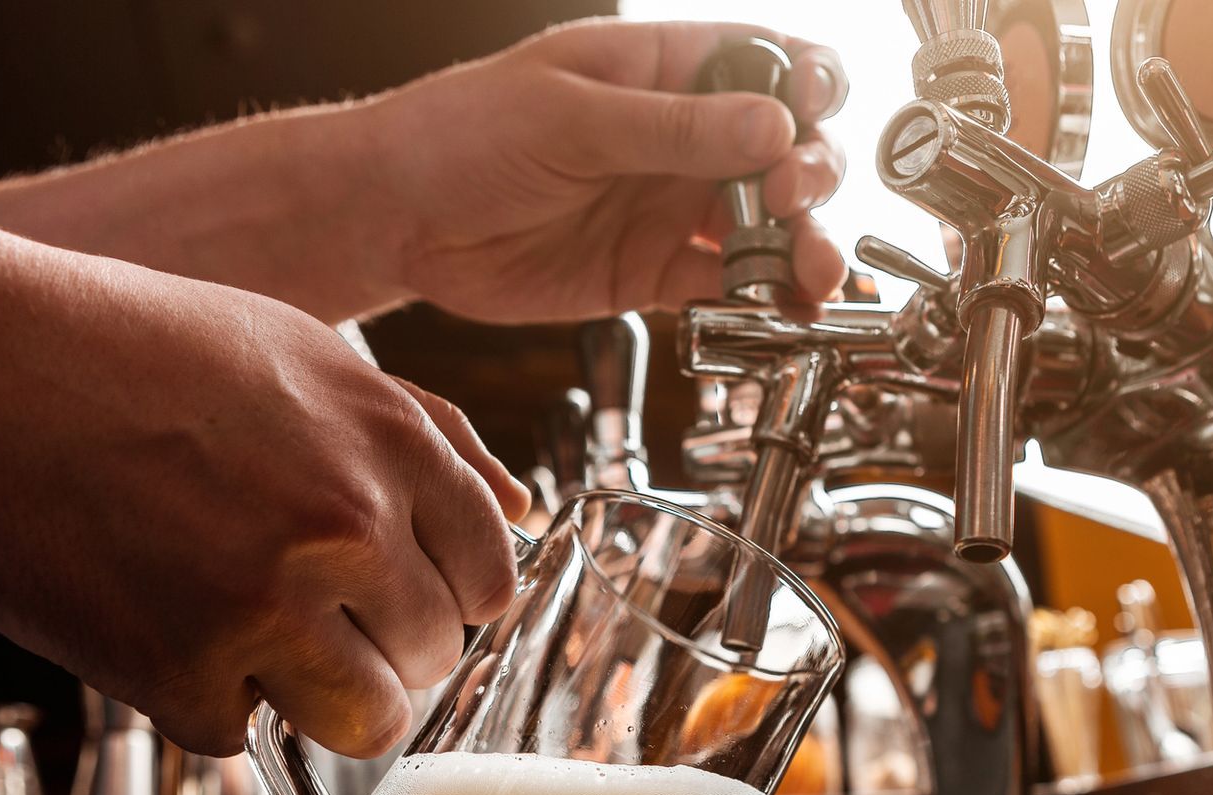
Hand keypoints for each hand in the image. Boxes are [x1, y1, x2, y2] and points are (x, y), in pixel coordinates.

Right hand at [0, 225, 529, 757]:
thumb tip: (521, 511)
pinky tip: (162, 629)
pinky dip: (204, 702)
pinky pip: (240, 735)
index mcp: (391, 446)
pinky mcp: (181, 669)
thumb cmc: (134, 350)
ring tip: (253, 641)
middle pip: (431, 656)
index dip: (446, 596)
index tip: (396, 593)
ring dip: (317, 699)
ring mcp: (267, 604)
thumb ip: (429, 438)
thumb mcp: (306, 354)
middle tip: (300, 607)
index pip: (493, 579)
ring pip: (365, 722)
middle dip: (379, 646)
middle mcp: (348, 527)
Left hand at [362, 19, 849, 322]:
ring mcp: (671, 206)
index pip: (769, 65)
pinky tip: (782, 311)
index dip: (809, 88)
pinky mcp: (652, 272)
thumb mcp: (571, 117)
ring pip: (767, 226)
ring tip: (813, 277)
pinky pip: (724, 287)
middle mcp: (682, 138)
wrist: (399, 217)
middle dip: (811, 175)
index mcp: (666, 70)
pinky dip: (760, 300)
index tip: (810, 118)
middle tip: (791, 201)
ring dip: (803, 248)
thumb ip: (673, 129)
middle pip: (787, 151)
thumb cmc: (464, 133)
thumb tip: (773, 126)